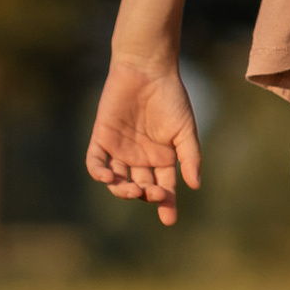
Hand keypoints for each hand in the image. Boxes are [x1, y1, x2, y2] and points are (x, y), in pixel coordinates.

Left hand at [86, 57, 202, 224]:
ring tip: (131, 189)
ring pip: (117, 180)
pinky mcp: (102, 137)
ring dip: (122, 190)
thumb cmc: (171, 98)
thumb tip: (194, 186)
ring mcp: (119, 149)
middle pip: (140, 187)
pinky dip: (99, 172)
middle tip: (153, 194)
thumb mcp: (185, 130)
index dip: (165, 205)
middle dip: (146, 196)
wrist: (148, 70)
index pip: (163, 188)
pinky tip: (108, 177)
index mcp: (161, 158)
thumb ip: (190, 157)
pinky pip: (95, 161)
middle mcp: (140, 158)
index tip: (169, 220)